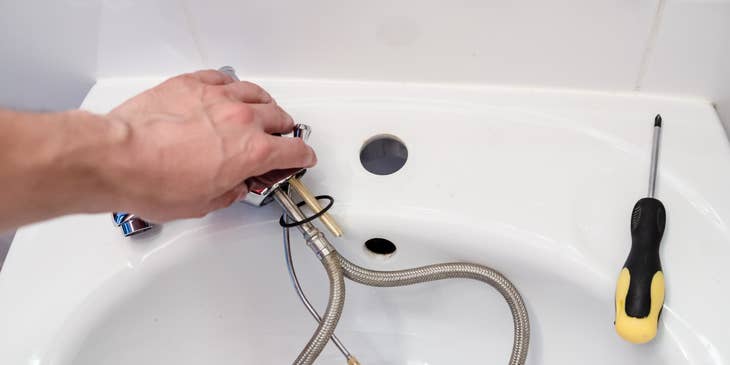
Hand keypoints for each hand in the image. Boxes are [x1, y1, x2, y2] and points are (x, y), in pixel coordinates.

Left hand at [105, 70, 315, 221]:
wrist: (117, 159)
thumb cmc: (154, 182)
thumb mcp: (203, 204)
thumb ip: (230, 192)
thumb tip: (235, 186)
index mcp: (252, 152)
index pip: (294, 150)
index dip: (303, 156)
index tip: (302, 158)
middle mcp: (241, 120)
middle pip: (279, 117)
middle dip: (284, 131)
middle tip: (279, 140)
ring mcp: (217, 97)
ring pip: (256, 93)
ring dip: (264, 105)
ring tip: (260, 112)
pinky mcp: (191, 84)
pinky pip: (224, 78)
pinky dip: (232, 86)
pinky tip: (227, 93)